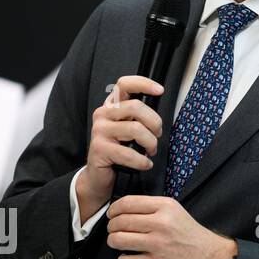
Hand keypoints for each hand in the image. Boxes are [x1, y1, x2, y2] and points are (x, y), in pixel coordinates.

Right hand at [83, 75, 164, 201]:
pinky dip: (142, 160)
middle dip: (154, 122)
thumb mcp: (129, 128)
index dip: (143, 83)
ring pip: (136, 129)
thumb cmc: (119, 148)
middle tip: (157, 135)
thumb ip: (139, 115)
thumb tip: (158, 110)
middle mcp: (103, 114)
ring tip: (150, 151)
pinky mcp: (99, 149)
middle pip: (136, 107)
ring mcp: (99, 131)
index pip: (124, 84)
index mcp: (112, 106)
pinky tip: (145, 163)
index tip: (159, 90)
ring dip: (150, 143)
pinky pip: (128, 153)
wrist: (100, 175)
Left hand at [107, 195, 235, 258]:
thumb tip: (125, 211)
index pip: (128, 202)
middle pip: (120, 221)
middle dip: (112, 227)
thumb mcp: (177, 212)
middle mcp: (161, 223)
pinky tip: (131, 258)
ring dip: (114, 242)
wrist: (212, 257)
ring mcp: (157, 244)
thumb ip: (153, 208)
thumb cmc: (192, 235)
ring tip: (120, 243)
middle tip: (115, 231)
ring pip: (118, 240)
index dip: (114, 209)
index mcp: (166, 206)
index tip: (112, 214)